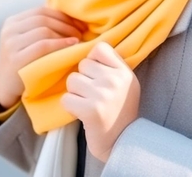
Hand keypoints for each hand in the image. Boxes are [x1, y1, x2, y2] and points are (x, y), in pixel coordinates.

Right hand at [0, 7, 84, 109]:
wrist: (5, 88)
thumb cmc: (24, 63)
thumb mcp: (27, 41)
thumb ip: (41, 27)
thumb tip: (71, 17)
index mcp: (12, 22)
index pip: (41, 11)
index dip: (63, 15)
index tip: (79, 23)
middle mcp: (9, 30)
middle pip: (43, 19)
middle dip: (66, 24)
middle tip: (81, 32)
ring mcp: (10, 44)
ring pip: (43, 30)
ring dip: (65, 33)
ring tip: (78, 39)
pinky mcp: (15, 59)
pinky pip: (43, 45)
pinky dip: (60, 43)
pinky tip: (72, 45)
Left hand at [61, 42, 140, 162]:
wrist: (122, 143)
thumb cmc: (119, 110)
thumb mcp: (124, 83)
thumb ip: (110, 65)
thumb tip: (86, 48)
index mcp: (124, 71)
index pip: (99, 48)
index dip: (93, 60)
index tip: (96, 74)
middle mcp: (115, 80)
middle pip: (83, 64)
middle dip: (83, 78)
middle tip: (92, 94)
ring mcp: (103, 94)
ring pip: (72, 80)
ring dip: (75, 92)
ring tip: (87, 103)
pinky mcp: (91, 110)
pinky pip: (66, 98)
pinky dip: (70, 106)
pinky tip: (81, 112)